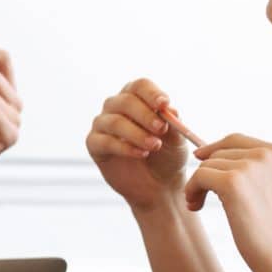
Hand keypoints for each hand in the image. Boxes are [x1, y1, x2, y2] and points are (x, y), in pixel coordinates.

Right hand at [86, 78, 193, 211]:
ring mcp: (103, 125)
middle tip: (161, 129)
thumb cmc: (168, 156)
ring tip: (154, 146)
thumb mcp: (176, 140)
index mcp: (137, 99)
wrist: (159, 186)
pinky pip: (105, 141)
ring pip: (115, 121)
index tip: (164, 104)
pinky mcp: (94, 145)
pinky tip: (141, 154)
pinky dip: (124, 147)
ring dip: (137, 133)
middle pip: (125, 100)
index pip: (140, 86)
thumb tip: (170, 109)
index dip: (151, 93)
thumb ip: (173, 124)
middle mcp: (116, 107)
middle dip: (145, 115)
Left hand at [182, 134, 271, 271]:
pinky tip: (196, 206)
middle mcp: (265, 153)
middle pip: (217, 153)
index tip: (200, 162)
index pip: (233, 139)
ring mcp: (250, 166)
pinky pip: (198, 176)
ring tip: (199, 205)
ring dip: (197, 185)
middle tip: (200, 198)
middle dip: (206, 173)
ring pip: (206, 166)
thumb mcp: (269, 188)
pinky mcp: (233, 182)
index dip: (213, 150)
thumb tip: (206, 155)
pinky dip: (192, 191)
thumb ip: (249, 170)